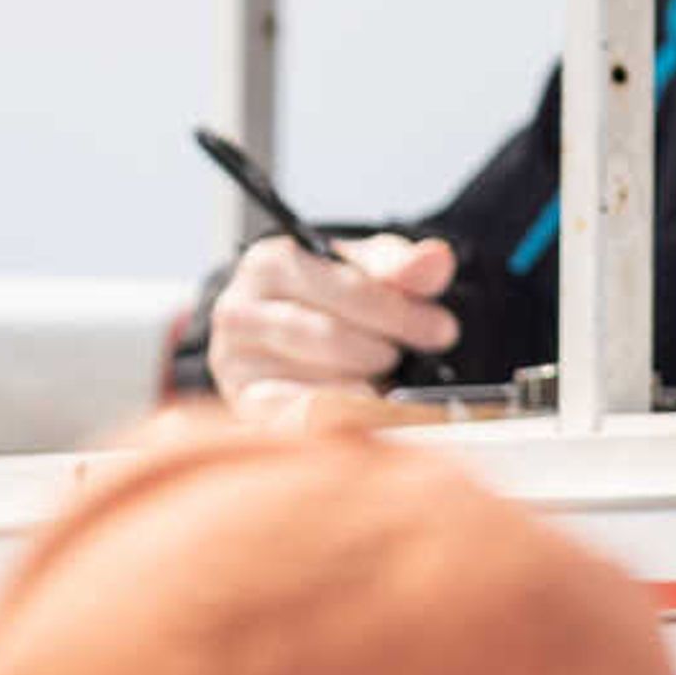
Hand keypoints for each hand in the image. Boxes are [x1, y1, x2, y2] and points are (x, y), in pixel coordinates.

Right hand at [204, 233, 459, 410]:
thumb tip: (436, 258)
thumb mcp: (369, 267)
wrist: (290, 321)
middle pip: (330, 337)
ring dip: (363, 385)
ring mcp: (234, 358)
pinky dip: (335, 415)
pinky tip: (361, 408)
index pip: (348, 289)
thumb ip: (404, 265)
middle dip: (384, 351)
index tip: (441, 332)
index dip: (402, 314)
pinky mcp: (240, 400)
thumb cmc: (334, 293)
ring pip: (315, 380)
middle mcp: (240, 309)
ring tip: (383, 379)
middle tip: (410, 359)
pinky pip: (293, 416)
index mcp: (271, 261)